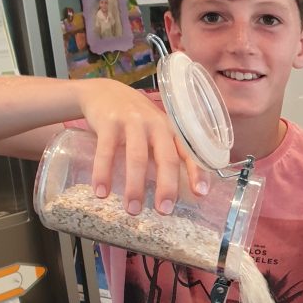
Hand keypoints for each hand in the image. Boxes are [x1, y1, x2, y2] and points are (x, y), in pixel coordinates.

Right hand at [75, 79, 209, 214]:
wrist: (104, 91)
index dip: (198, 172)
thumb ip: (167, 155)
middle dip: (166, 187)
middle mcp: (156, 125)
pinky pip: (106, 151)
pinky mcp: (108, 122)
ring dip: (134, 186)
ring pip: (137, 158)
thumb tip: (175, 195)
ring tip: (132, 210)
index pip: (190, 152)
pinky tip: (101, 193)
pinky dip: (103, 173)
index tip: (201, 193)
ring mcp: (132, 122)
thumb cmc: (137, 121)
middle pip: (166, 158)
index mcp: (172, 131)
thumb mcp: (157, 133)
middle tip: (163, 211)